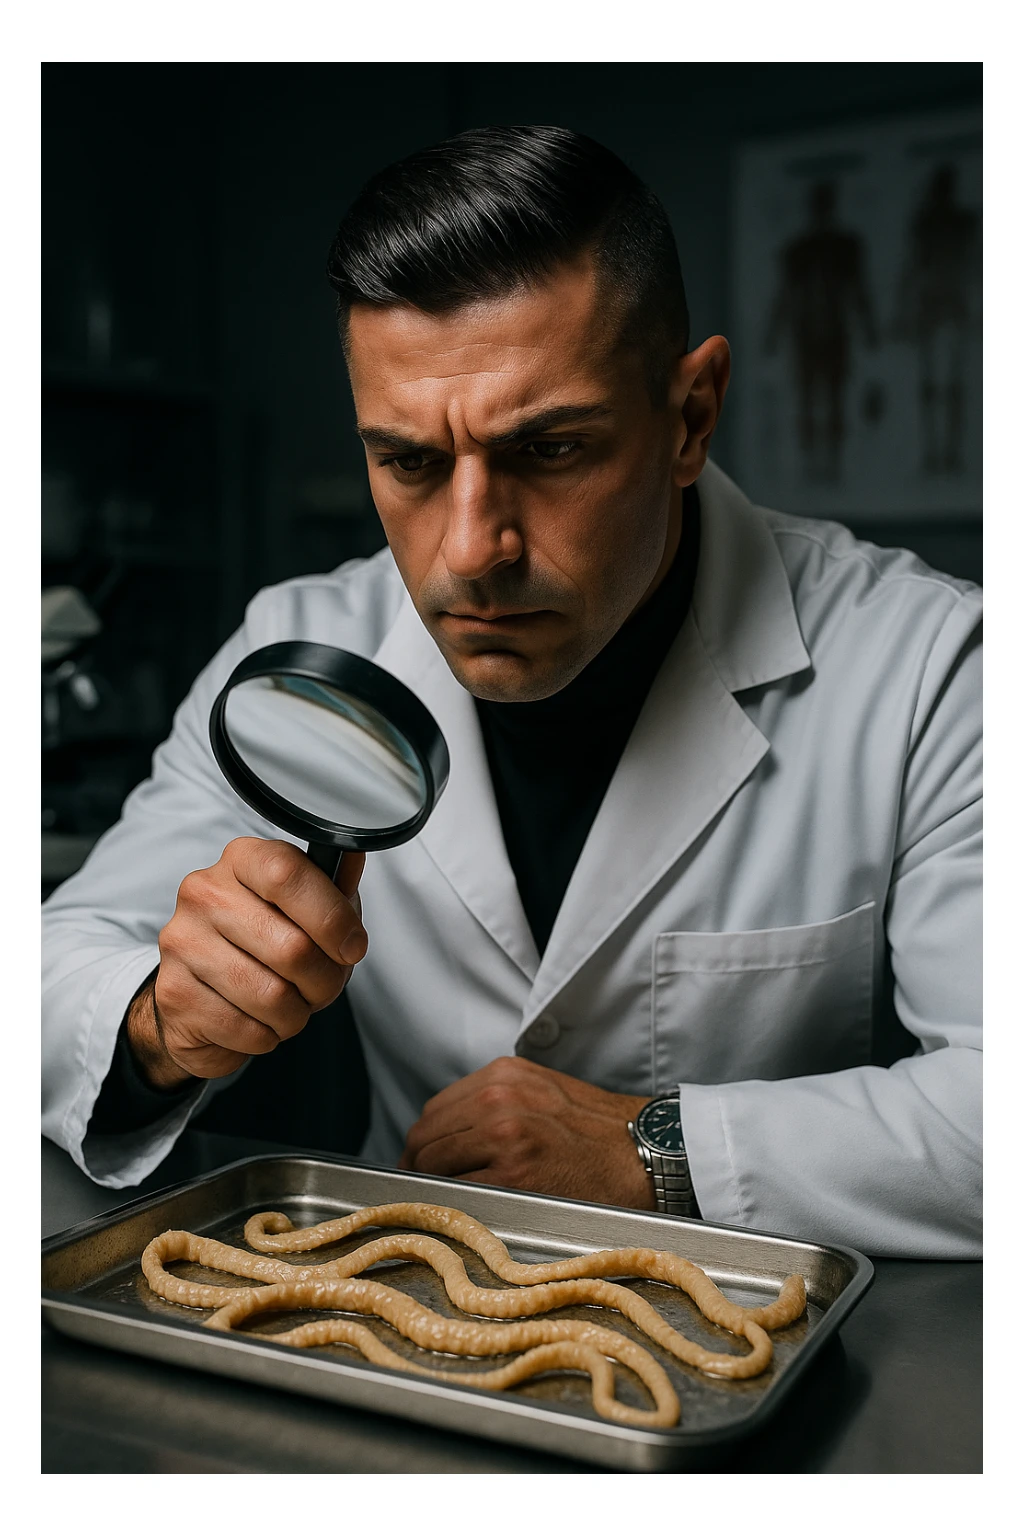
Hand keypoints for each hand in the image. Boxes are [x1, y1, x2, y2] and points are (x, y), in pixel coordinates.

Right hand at [127, 838, 366, 1089]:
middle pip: (292, 947)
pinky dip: (267, 1036)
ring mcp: (183, 942)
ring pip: (272, 996)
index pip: (288, 874)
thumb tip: (356, 851)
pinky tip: (259, 1022)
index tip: (352, 947)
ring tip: (290, 1006)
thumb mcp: (307, 907)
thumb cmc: (264, 942)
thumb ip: (334, 885)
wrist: (200, 993)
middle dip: (324, 981)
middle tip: (322, 986)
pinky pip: (246, 1029)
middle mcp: (205, 893)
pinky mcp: (175, 994)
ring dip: (296, 1014)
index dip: (332, 918)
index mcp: (242, 860)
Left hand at [398, 1056, 654, 1209]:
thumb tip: (449, 1133)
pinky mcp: (513, 1174)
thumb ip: (496, 1101)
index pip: (435, 1109)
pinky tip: (465, 1211)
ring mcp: (504, 1136)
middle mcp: (499, 1098)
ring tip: (443, 1203)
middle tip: (424, 1190)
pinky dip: (452, 1203)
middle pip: (426, 1136)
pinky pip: (457, 1191)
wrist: (646, 1155)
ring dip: (430, 1185)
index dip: (423, 1141)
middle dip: (419, 1166)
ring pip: (433, 1164)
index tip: (423, 1162)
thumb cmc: (598, 1131)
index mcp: (504, 1075)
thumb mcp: (542, 1091)